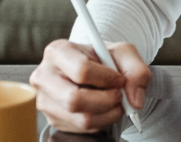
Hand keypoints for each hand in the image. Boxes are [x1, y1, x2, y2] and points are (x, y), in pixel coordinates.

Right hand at [31, 39, 149, 132]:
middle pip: (74, 100)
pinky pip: (82, 129)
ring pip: (81, 119)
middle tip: (118, 95)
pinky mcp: (53, 119)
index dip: (107, 79)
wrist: (92, 72)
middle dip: (106, 101)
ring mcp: (45, 100)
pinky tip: (103, 108)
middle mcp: (44, 76)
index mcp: (57, 51)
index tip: (119, 79)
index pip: (81, 70)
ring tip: (114, 101)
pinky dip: (101, 121)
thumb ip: (136, 70)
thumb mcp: (124, 53)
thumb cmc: (103, 60)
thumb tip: (134, 100)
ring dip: (107, 114)